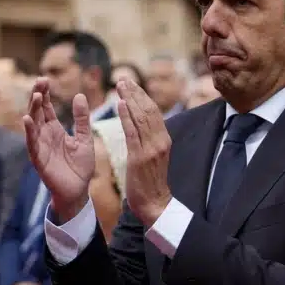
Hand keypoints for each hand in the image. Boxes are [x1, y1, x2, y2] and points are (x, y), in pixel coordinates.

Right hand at [23, 78, 94, 220]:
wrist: (78, 190)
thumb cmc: (80, 166)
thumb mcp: (85, 139)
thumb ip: (82, 119)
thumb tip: (79, 95)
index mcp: (55, 130)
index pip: (47, 107)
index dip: (45, 93)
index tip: (45, 78)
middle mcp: (44, 135)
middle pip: (37, 111)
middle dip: (38, 96)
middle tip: (40, 81)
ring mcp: (40, 146)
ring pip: (32, 124)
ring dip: (33, 109)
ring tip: (37, 95)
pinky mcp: (38, 159)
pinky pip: (31, 143)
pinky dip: (29, 131)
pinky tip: (27, 119)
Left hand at [116, 79, 172, 225]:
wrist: (155, 204)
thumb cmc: (151, 183)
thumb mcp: (153, 157)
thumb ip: (149, 140)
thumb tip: (141, 125)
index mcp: (164, 140)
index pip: (154, 112)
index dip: (142, 96)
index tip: (132, 84)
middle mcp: (160, 141)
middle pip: (148, 110)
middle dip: (136, 93)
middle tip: (123, 79)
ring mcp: (151, 149)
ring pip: (141, 118)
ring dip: (130, 99)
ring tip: (120, 85)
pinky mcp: (140, 157)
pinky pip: (133, 132)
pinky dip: (127, 116)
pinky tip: (120, 103)